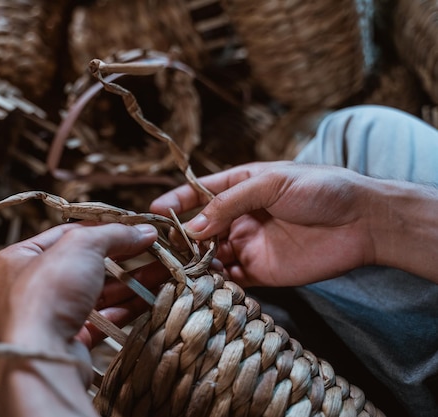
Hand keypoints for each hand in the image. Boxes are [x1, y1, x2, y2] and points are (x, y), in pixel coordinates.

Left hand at [0, 222, 157, 352]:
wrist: (42, 356)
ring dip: (132, 282)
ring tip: (164, 272)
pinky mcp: (70, 340)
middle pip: (87, 263)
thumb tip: (144, 231)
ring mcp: (52, 315)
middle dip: (124, 257)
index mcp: (20, 258)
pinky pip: (103, 319)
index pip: (68, 233)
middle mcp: (31, 286)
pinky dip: (127, 308)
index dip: (104, 229)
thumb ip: (114, 234)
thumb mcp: (81, 245)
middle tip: (156, 251)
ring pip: (98, 292)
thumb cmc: (49, 292)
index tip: (137, 228)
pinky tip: (152, 298)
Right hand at [151, 161, 376, 286]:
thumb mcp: (270, 183)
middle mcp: (240, 218)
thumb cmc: (320, 188)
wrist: (363, 221)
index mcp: (241, 188)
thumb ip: (229, 203)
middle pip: (199, 229)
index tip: (152, 211)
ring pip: (210, 256)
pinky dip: (213, 282)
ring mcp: (249, 245)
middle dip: (178, 238)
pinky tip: (199, 284)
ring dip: (192, 262)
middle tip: (159, 249)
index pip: (199, 194)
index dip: (176, 202)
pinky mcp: (261, 272)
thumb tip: (192, 226)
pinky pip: (230, 279)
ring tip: (172, 270)